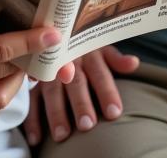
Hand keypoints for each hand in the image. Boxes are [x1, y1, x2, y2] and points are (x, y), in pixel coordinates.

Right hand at [23, 45, 139, 145]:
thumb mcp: (101, 46)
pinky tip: (36, 138)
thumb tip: (134, 63)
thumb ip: (116, 58)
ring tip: (62, 135)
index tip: (114, 113)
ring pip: (52, 90)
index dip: (107, 92)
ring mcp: (49, 70)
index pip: (100, 73)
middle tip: (87, 125)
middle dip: (81, 104)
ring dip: (56, 112)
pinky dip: (32, 119)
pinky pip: (31, 98)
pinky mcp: (34, 80)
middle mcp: (68, 60)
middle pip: (75, 83)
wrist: (56, 29)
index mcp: (88, 53)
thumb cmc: (84, 44)